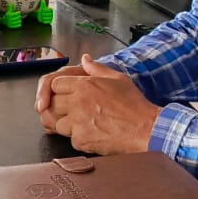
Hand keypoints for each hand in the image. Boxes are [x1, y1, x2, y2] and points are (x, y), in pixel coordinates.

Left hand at [41, 55, 158, 154]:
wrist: (145, 129)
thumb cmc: (134, 104)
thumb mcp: (117, 79)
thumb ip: (97, 68)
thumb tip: (85, 59)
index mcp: (84, 85)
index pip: (54, 84)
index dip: (59, 90)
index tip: (66, 96)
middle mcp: (77, 102)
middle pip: (52, 104)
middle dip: (61, 107)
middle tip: (75, 111)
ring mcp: (78, 122)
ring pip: (58, 123)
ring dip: (68, 125)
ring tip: (87, 123)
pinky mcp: (81, 140)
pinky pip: (71, 139)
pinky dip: (81, 139)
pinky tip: (95, 134)